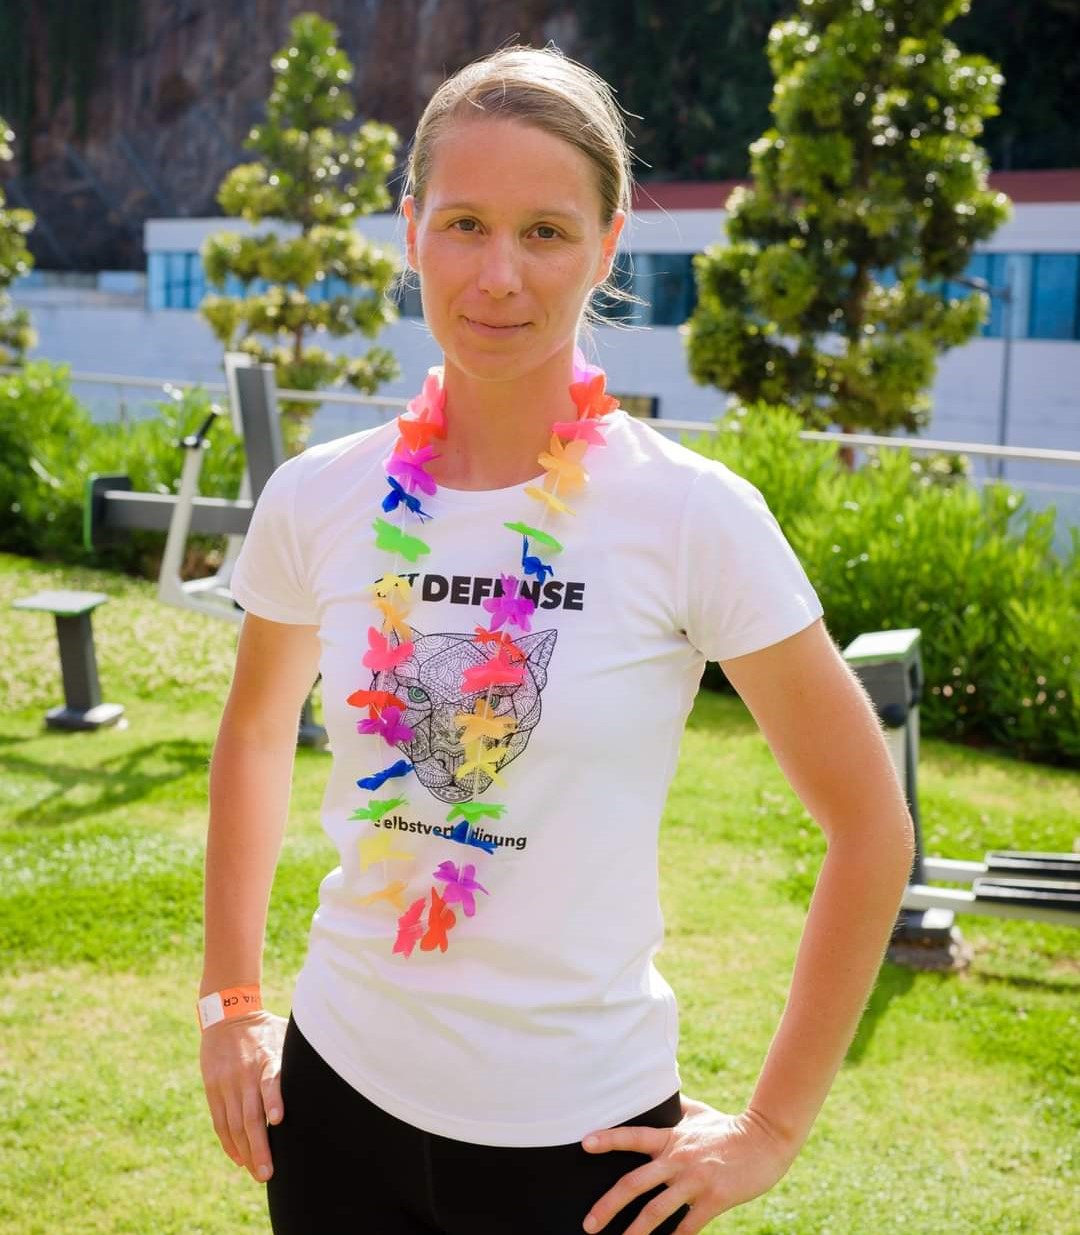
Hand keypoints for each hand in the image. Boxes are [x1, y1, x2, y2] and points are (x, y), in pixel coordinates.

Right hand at [199, 1009, 287, 1182]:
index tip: (279, 1119)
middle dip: (259, 1146)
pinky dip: (229, 1142)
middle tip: (268, 1172)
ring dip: (245, 1151)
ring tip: (257, 1171)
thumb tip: (333, 1065)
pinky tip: (239, 1158)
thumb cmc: (266, 1029)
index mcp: (266, 1057)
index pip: (269, 1080)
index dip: (274, 1099)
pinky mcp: (212, 1088)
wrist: (227, 1014)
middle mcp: (245, 1073)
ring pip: (234, 1124)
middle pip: (250, 1114)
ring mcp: (226, 1083)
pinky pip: (220, 1121)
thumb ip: (300, 1055)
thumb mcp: (286, 1034)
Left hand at [580, 1094, 800, 1234]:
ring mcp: (695, 1180)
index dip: (608, 1139)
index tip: (584, 1144)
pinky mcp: (714, 1199)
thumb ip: (674, 1108)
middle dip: (608, 1205)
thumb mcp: (697, 1112)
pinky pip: (688, 1226)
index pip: (633, 1136)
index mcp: (671, 1137)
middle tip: (588, 1223)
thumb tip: (657, 1092)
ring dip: (635, 1232)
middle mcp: (677, 1158)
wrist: (765, 1140)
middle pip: (635, 1183)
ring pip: (656, 1210)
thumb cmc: (727, 1127)